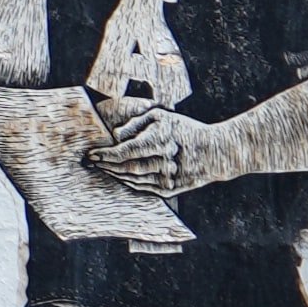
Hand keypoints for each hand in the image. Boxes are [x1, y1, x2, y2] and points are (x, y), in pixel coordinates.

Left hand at [84, 98, 211, 192]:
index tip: (91, 154)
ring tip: (103, 167)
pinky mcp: (171, 189)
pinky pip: (143, 187)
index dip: (106, 154)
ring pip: (133, 179)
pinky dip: (129, 182)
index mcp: (159, 142)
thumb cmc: (185, 130)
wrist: (216, 152)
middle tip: (92, 162)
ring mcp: (168, 178)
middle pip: (126, 167)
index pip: (125, 151)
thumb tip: (116, 136)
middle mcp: (163, 162)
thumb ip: (135, 123)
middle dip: (106, 165)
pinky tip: (120, 175)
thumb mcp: (161, 117)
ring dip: (115, 174)